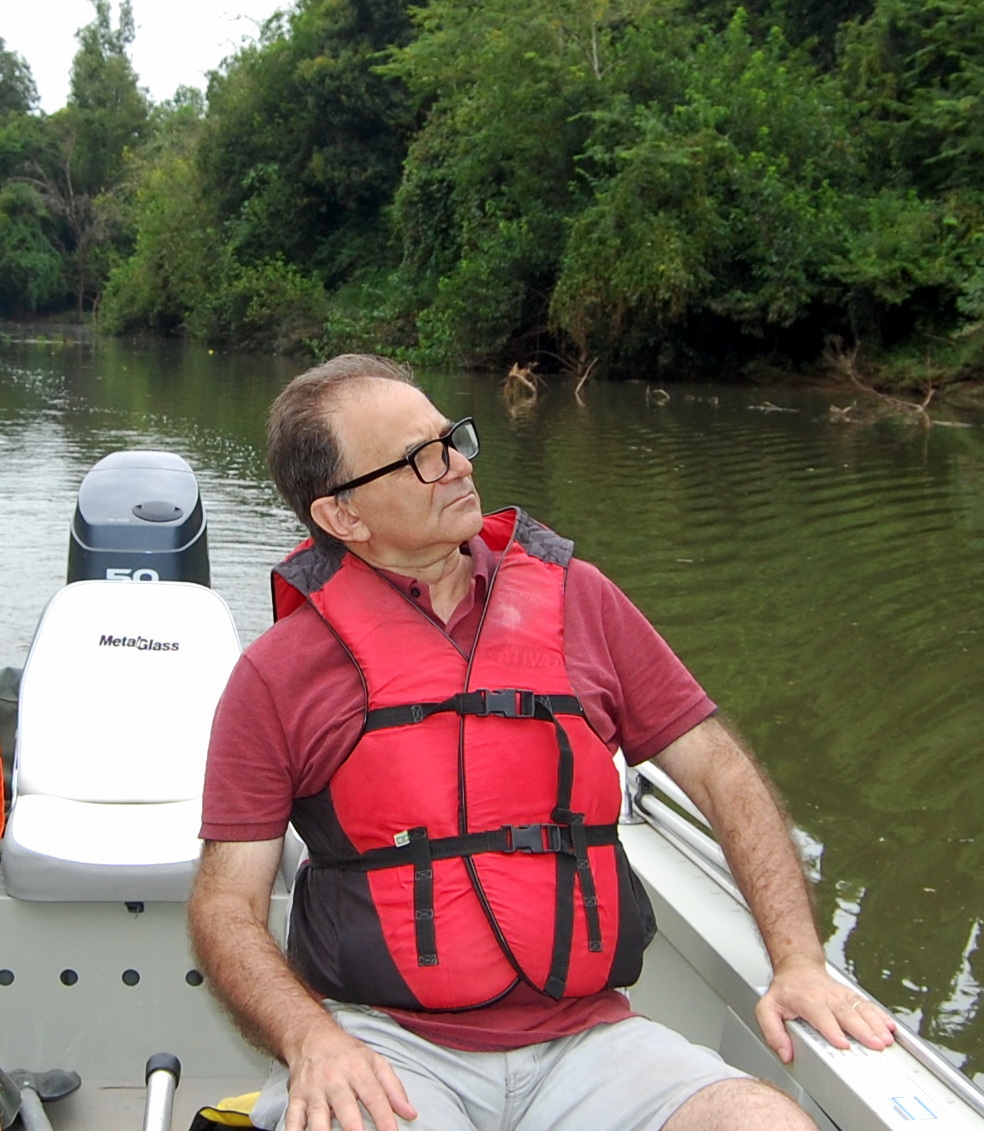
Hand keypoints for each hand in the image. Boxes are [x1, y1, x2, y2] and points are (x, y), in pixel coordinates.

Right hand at [284, 1022, 417, 1130]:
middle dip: (353, 1128)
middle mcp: (335, 1080)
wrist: (312, 1037)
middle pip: (345, 1107)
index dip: (384, 1116)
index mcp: (358, 1070)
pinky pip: (293, 1117)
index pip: (374, 1095)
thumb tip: (410, 1113)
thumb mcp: (375, 1062)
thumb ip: (393, 1088)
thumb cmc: (348, 1054)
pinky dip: (294, 1130)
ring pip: (317, 1115)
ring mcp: (314, 1090)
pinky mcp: (296, 1098)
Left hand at [755, 956, 896, 1064]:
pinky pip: (867, 1005)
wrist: (797, 967)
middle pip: (846, 1014)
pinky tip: (891, 1027)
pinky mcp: (851, 996)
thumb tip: (785, 1052)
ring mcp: (841, 995)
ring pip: (860, 1009)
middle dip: (862, 1030)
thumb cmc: (785, 991)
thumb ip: (772, 1031)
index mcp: (806, 1000)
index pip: (821, 1016)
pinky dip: (881, 1016)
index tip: (843, 1043)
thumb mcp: (767, 1008)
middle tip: (875, 1044)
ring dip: (875, 1024)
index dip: (832, 1029)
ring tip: (886, 1038)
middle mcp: (826, 997)